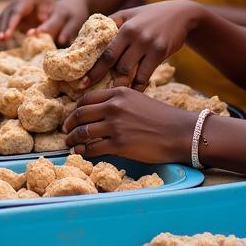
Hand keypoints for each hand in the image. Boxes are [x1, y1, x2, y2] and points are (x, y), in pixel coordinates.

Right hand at [0, 0, 60, 38]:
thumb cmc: (52, 8)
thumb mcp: (54, 14)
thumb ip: (48, 24)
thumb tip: (37, 34)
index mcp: (27, 0)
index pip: (17, 12)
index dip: (11, 24)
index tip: (7, 35)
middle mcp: (16, 2)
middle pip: (7, 14)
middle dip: (2, 27)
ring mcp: (12, 7)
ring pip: (2, 18)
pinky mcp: (10, 13)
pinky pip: (2, 21)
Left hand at [62, 86, 194, 163]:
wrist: (180, 132)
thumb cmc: (162, 117)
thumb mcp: (138, 100)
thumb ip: (119, 102)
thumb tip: (101, 112)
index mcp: (118, 93)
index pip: (87, 99)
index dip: (76, 109)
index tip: (72, 116)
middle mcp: (114, 106)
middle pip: (81, 114)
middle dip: (69, 124)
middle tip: (65, 130)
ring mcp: (115, 125)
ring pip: (84, 131)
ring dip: (73, 139)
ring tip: (70, 143)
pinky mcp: (119, 144)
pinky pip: (93, 148)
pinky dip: (83, 151)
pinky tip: (80, 152)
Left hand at [77, 1, 199, 92]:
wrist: (181, 15)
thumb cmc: (150, 15)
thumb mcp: (129, 14)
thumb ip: (111, 24)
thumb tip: (90, 38)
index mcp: (124, 26)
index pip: (105, 52)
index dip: (93, 69)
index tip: (82, 82)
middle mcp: (135, 35)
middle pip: (115, 63)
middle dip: (102, 78)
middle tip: (89, 90)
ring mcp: (149, 44)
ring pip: (129, 71)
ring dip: (120, 82)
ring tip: (110, 93)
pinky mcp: (160, 52)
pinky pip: (145, 75)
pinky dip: (137, 86)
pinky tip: (131, 93)